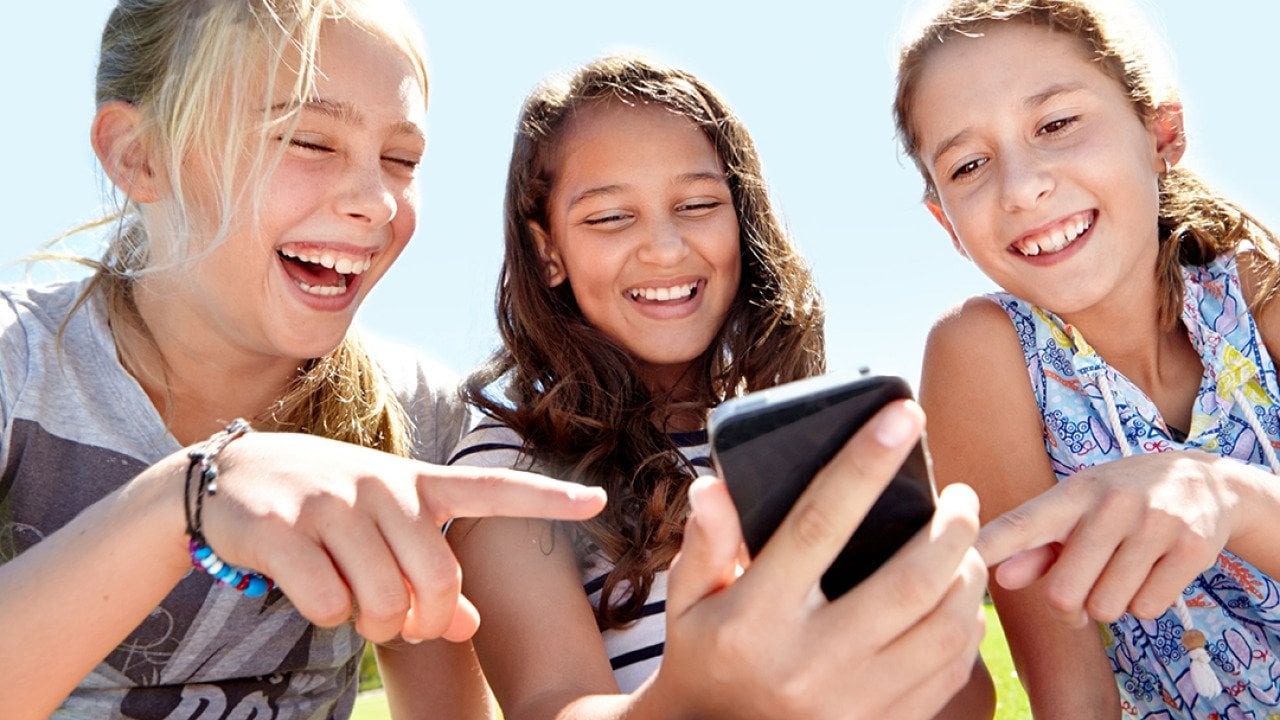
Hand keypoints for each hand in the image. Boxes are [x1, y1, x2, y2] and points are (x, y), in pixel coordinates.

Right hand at [195, 432, 604, 643]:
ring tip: (351, 602)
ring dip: (371, 625)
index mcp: (417, 484)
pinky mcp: (285, 528)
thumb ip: (428, 574)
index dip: (548, 499)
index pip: (493, 488)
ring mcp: (334, 502)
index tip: (600, 500)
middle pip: (435, 581)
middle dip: (419, 621)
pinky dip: (326, 615)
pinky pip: (329, 604)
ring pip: (382, 601)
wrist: (232, 479)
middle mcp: (384, 486)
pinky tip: (309, 587)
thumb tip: (468, 628)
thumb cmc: (326, 510)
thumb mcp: (383, 529)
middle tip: (394, 620)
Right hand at [653, 401, 987, 718]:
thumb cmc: (706, 657)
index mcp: (756, 618)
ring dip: (967, 574)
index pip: (820, 525)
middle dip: (951, 525)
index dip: (865, 464)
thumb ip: (704, 543)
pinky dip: (965, 626)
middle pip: (908, 580)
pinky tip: (958, 599)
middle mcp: (811, 662)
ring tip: (965, 543)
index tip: (905, 415)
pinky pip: (948, 671)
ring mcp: (853, 703)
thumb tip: (716, 485)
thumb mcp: (687, 602)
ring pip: (943, 628)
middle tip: (960, 493)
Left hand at [976, 450, 1241, 622]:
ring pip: (1107, 608)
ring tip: (1124, 569)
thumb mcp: (1077, 510)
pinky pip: (1147, 608)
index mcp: (1072, 494)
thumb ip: (1036, 546)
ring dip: (1111, 604)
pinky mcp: (1190, 548)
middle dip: (1070, 604)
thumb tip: (1001, 577)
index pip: (1022, 524)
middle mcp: (1110, 504)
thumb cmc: (1121, 502)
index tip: (960, 559)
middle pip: (1064, 594)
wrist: (1207, 481)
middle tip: (1086, 584)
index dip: (990, 546)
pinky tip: (1153, 570)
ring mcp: (1153, 524)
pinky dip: (1146, 603)